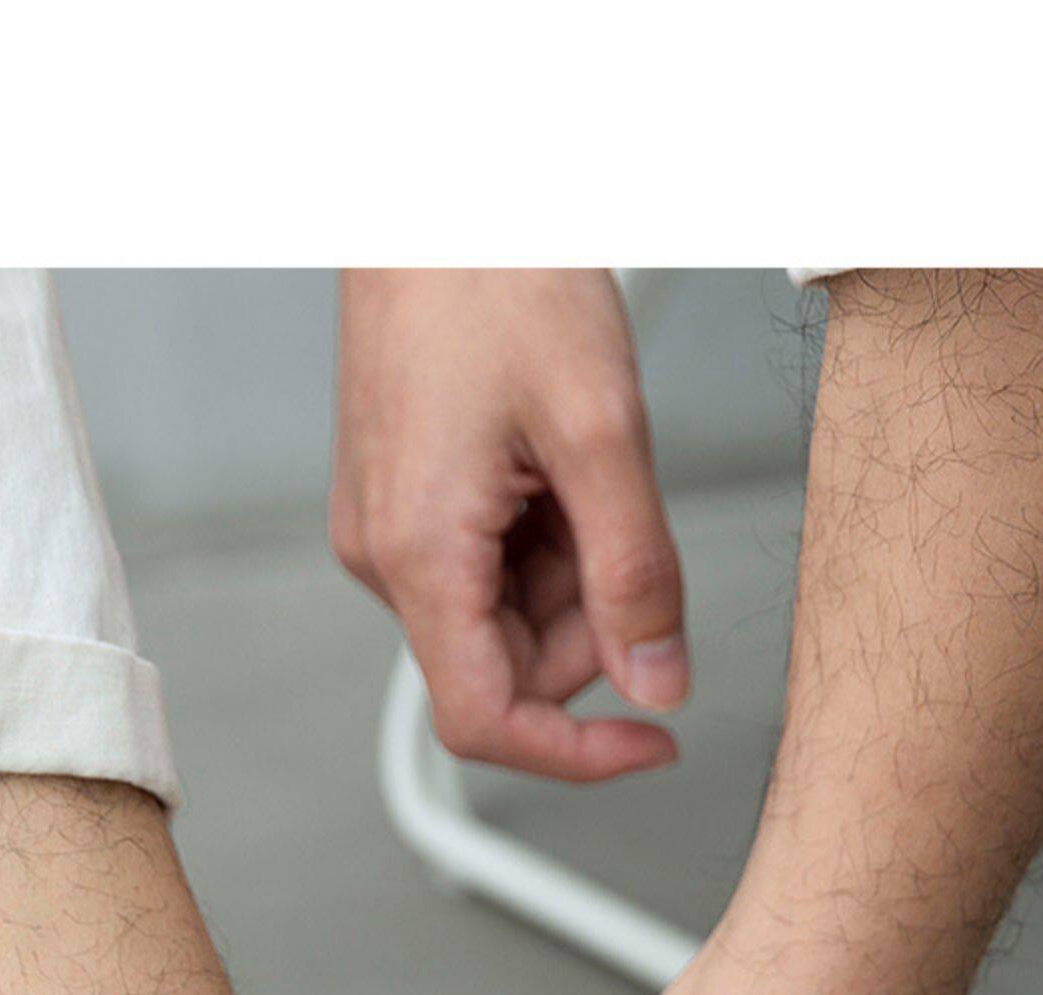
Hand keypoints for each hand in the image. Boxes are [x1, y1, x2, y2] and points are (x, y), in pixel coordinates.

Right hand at [331, 269, 686, 781]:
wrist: (435, 190)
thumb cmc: (497, 276)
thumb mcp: (602, 430)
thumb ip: (635, 573)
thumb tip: (658, 685)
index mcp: (418, 554)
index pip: (486, 722)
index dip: (578, 756)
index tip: (655, 743)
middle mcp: (385, 558)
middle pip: (508, 666)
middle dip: (589, 622)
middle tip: (625, 518)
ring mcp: (387, 531)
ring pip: (506, 616)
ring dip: (571, 571)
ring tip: (583, 464)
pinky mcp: (400, 502)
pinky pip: (486, 565)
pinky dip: (543, 537)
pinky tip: (552, 459)